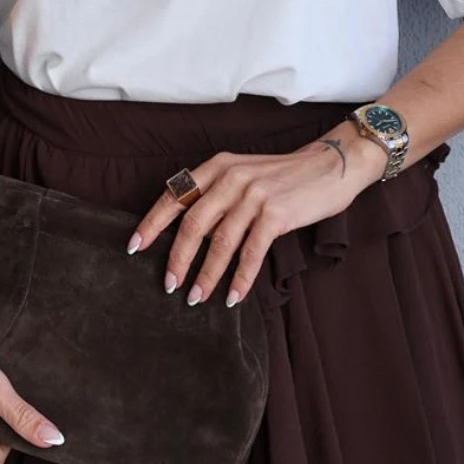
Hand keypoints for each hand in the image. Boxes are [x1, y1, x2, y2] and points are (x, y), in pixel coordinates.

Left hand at [126, 123, 386, 308]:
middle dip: (177, 258)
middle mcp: (231, 177)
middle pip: (192, 223)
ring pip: (220, 242)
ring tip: (196, 298)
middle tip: (168, 285)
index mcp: (218, 167)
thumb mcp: (243, 175)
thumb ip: (218, 197)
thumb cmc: (283, 177)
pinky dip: (240, 279)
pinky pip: (251, 253)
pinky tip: (233, 296)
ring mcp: (254, 195)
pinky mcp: (276, 213)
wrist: (329, 165)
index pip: (175, 195)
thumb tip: (188, 235)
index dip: (152, 223)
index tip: (134, 246)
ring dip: (206, 275)